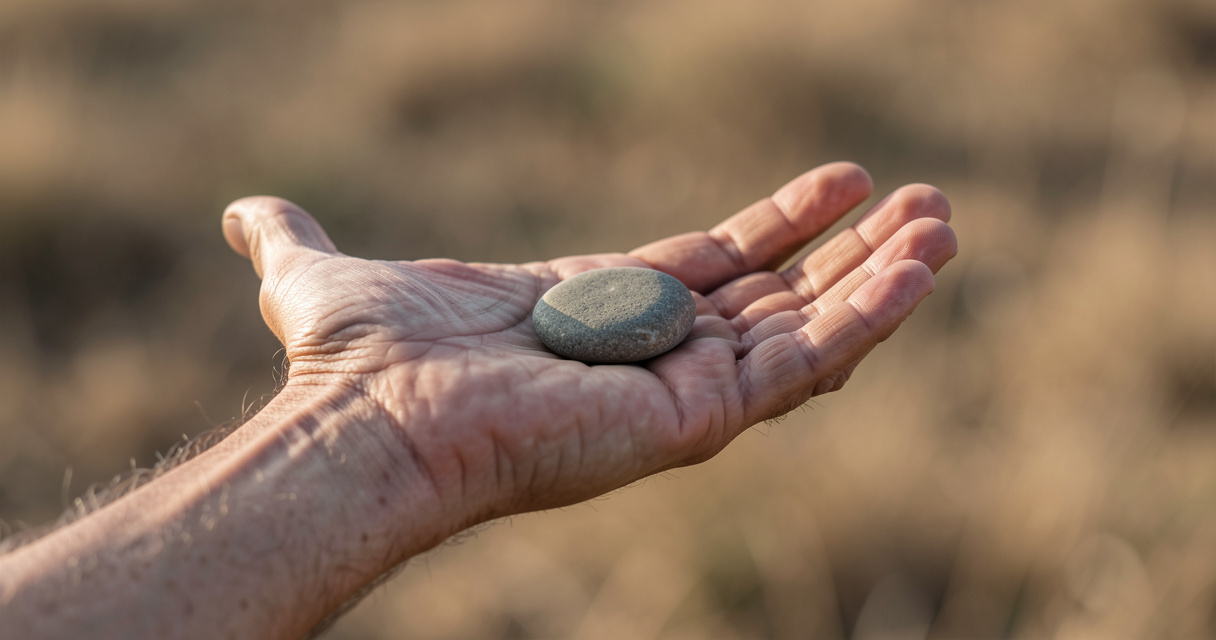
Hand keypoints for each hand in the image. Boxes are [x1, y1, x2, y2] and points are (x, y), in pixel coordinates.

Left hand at [221, 161, 955, 530]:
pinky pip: (806, 361)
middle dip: (851, 252)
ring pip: (808, 331)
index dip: (775, 228)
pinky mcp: (700, 413)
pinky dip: (869, 315)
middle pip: (777, 299)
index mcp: (594, 316)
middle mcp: (647, 355)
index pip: (708, 270)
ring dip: (882, 279)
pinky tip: (920, 265)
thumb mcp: (321, 278)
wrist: (365, 421)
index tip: (837, 185)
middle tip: (924, 204)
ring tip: (947, 224)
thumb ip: (295, 243)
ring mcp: (680, 388)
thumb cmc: (352, 359)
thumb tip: (244, 214)